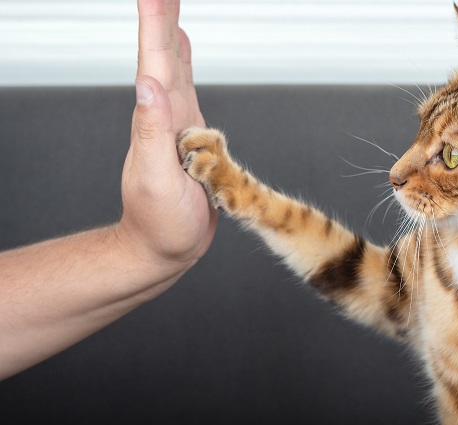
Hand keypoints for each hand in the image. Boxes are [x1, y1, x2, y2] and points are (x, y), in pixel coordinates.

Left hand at [116, 0, 216, 271]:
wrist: (162, 248)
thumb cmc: (160, 225)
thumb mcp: (157, 181)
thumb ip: (151, 132)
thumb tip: (148, 84)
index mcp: (157, 121)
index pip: (153, 62)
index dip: (155, 23)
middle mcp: (165, 116)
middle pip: (161, 54)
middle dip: (161, 16)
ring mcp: (177, 123)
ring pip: (172, 65)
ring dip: (168, 30)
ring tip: (168, 3)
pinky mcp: (191, 135)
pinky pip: (186, 87)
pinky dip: (183, 61)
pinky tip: (181, 49)